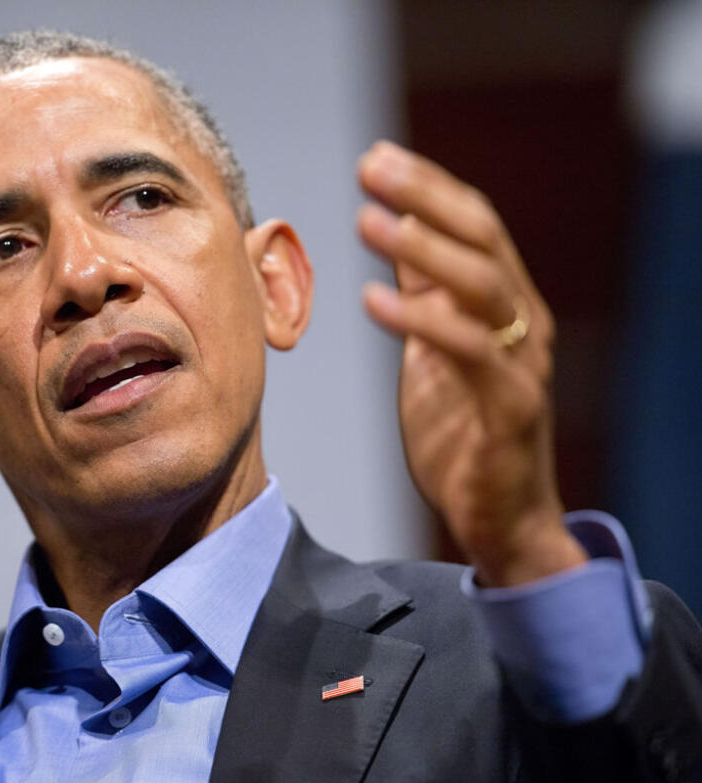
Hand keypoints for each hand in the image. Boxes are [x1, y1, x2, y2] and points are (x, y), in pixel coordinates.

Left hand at [355, 141, 585, 586]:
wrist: (500, 519)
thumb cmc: (463, 432)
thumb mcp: (434, 350)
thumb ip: (425, 295)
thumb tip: (396, 231)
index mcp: (503, 306)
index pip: (474, 226)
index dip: (428, 188)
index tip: (377, 158)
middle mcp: (521, 324)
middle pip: (481, 239)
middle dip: (425, 197)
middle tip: (372, 166)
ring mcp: (521, 364)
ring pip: (480, 285)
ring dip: (422, 248)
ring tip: (368, 220)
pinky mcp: (511, 407)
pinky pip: (466, 352)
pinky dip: (419, 321)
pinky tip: (371, 300)